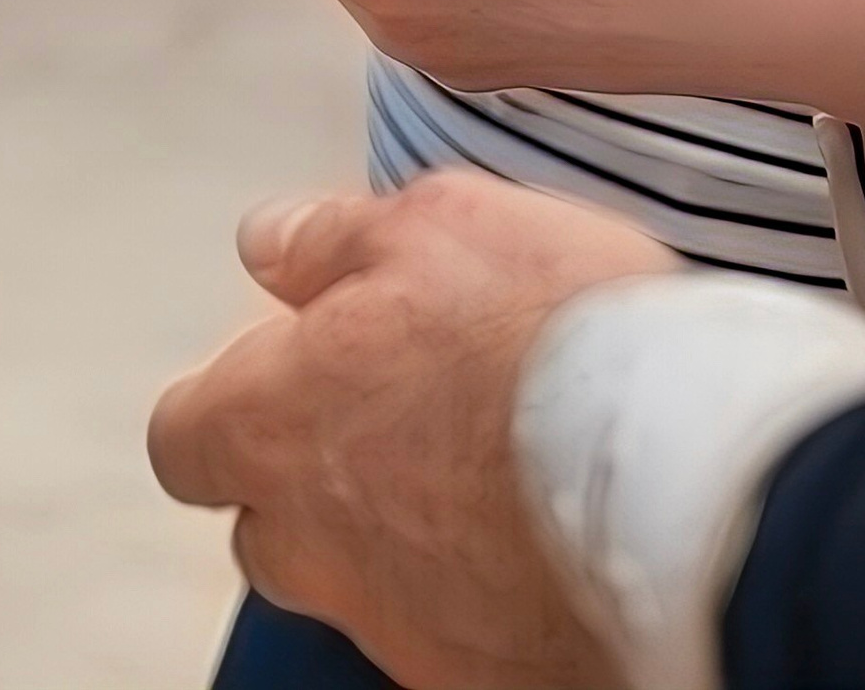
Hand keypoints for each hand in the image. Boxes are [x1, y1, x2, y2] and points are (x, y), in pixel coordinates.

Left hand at [149, 172, 670, 689]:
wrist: (681, 479)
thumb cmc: (551, 337)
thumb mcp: (435, 221)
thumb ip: (329, 238)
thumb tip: (270, 244)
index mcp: (277, 423)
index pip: (184, 439)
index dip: (225, 405)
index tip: (283, 370)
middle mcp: (319, 543)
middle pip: (267, 530)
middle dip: (310, 483)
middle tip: (397, 421)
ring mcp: (401, 626)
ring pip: (361, 588)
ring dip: (400, 539)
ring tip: (488, 476)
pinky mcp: (484, 678)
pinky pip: (454, 635)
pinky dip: (481, 592)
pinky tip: (539, 537)